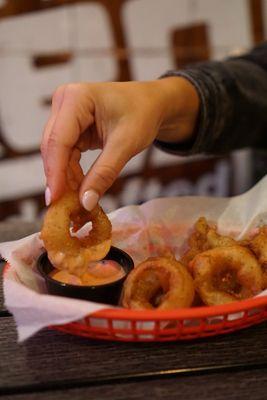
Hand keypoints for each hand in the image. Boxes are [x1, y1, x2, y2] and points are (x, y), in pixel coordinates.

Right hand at [41, 78, 198, 209]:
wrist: (152, 104)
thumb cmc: (143, 115)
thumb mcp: (126, 144)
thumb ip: (104, 173)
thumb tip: (86, 202)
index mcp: (76, 98)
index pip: (59, 140)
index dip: (55, 172)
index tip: (55, 199)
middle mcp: (65, 102)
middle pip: (53, 147)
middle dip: (59, 178)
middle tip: (64, 208)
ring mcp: (65, 114)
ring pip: (57, 153)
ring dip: (65, 178)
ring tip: (75, 203)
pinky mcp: (70, 127)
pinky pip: (66, 154)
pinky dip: (72, 173)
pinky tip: (79, 190)